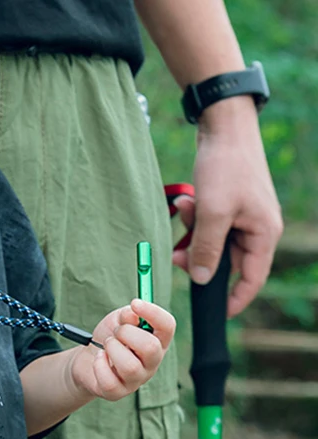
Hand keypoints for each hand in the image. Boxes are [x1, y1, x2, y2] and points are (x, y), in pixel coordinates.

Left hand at [70, 300, 175, 401]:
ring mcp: (136, 380)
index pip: (168, 326)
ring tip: (107, 345)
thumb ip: (127, 315)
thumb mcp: (117, 320)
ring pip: (130, 366)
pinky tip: (99, 358)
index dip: (154, 313)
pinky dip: (99, 364)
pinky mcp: (118, 392)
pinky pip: (109, 381)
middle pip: (151, 348)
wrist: (87, 358)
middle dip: (126, 332)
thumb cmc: (109, 337)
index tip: (135, 303)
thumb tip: (133, 314)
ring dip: (112, 348)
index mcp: (156, 341)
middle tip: (116, 331)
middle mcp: (151, 363)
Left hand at [172, 96, 281, 317]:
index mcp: (264, 234)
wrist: (222, 126)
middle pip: (226, 258)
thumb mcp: (213, 212)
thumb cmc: (225, 167)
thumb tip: (204, 280)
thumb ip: (208, 249)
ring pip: (212, 238)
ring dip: (193, 232)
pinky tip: (183, 202)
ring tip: (182, 209)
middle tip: (175, 253)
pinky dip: (193, 217)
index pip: (251, 278)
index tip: (214, 312)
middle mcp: (257, 227)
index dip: (234, 298)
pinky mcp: (227, 200)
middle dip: (199, 255)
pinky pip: (208, 221)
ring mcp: (242, 213)